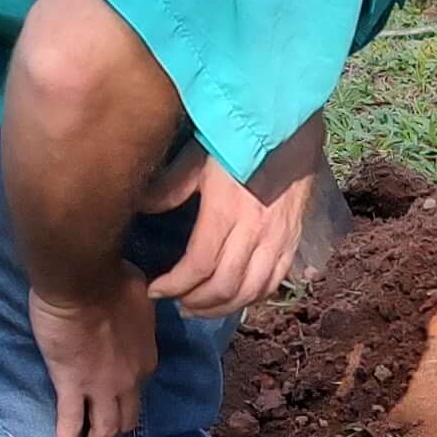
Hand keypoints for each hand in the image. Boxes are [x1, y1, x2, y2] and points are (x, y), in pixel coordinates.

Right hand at [30, 275, 159, 436]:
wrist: (82, 280)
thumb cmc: (110, 279)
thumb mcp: (139, 294)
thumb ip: (137, 310)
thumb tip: (135, 302)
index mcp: (146, 359)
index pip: (140, 386)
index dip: (128, 394)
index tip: (117, 397)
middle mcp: (131, 381)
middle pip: (127, 417)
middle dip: (117, 430)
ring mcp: (102, 388)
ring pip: (105, 430)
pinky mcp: (72, 386)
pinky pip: (71, 423)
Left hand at [146, 148, 319, 315]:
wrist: (288, 128)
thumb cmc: (238, 138)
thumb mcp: (199, 157)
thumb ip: (172, 187)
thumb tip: (143, 208)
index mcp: (227, 210)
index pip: (199, 265)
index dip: (174, 285)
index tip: (154, 290)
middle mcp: (256, 231)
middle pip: (225, 286)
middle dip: (195, 302)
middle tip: (175, 303)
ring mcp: (279, 239)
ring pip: (251, 292)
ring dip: (223, 308)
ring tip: (200, 307)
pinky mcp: (293, 241)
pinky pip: (273, 283)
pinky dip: (252, 299)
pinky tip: (233, 299)